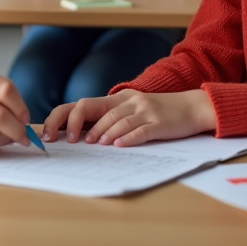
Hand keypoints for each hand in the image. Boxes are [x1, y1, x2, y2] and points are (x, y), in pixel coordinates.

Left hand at [41, 89, 215, 147]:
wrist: (193, 107)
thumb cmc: (160, 113)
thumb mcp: (134, 110)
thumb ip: (113, 118)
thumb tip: (84, 137)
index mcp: (118, 99)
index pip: (85, 103)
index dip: (67, 117)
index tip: (53, 133)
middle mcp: (129, 101)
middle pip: (96, 108)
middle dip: (78, 124)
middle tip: (71, 141)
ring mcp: (144, 110)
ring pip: (117, 119)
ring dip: (102, 132)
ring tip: (93, 144)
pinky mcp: (159, 122)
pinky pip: (141, 129)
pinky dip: (129, 137)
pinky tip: (119, 145)